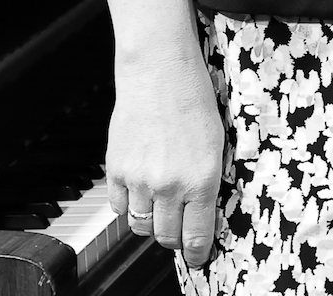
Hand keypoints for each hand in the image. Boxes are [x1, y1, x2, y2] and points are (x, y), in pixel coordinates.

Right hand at [101, 40, 225, 267]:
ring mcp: (138, 180)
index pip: (196, 234)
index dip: (197, 253)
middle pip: (166, 236)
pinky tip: (139, 191)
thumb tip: (203, 210)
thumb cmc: (193, 100)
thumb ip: (206, 180)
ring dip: (150, 223)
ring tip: (160, 209)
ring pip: (140, 226)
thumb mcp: (216, 143)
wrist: (159, 73)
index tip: (198, 258)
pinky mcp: (116, 171)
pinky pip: (119, 207)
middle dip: (174, 238)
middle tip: (180, 230)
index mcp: (201, 178)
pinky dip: (128, 206)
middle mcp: (169, 185)